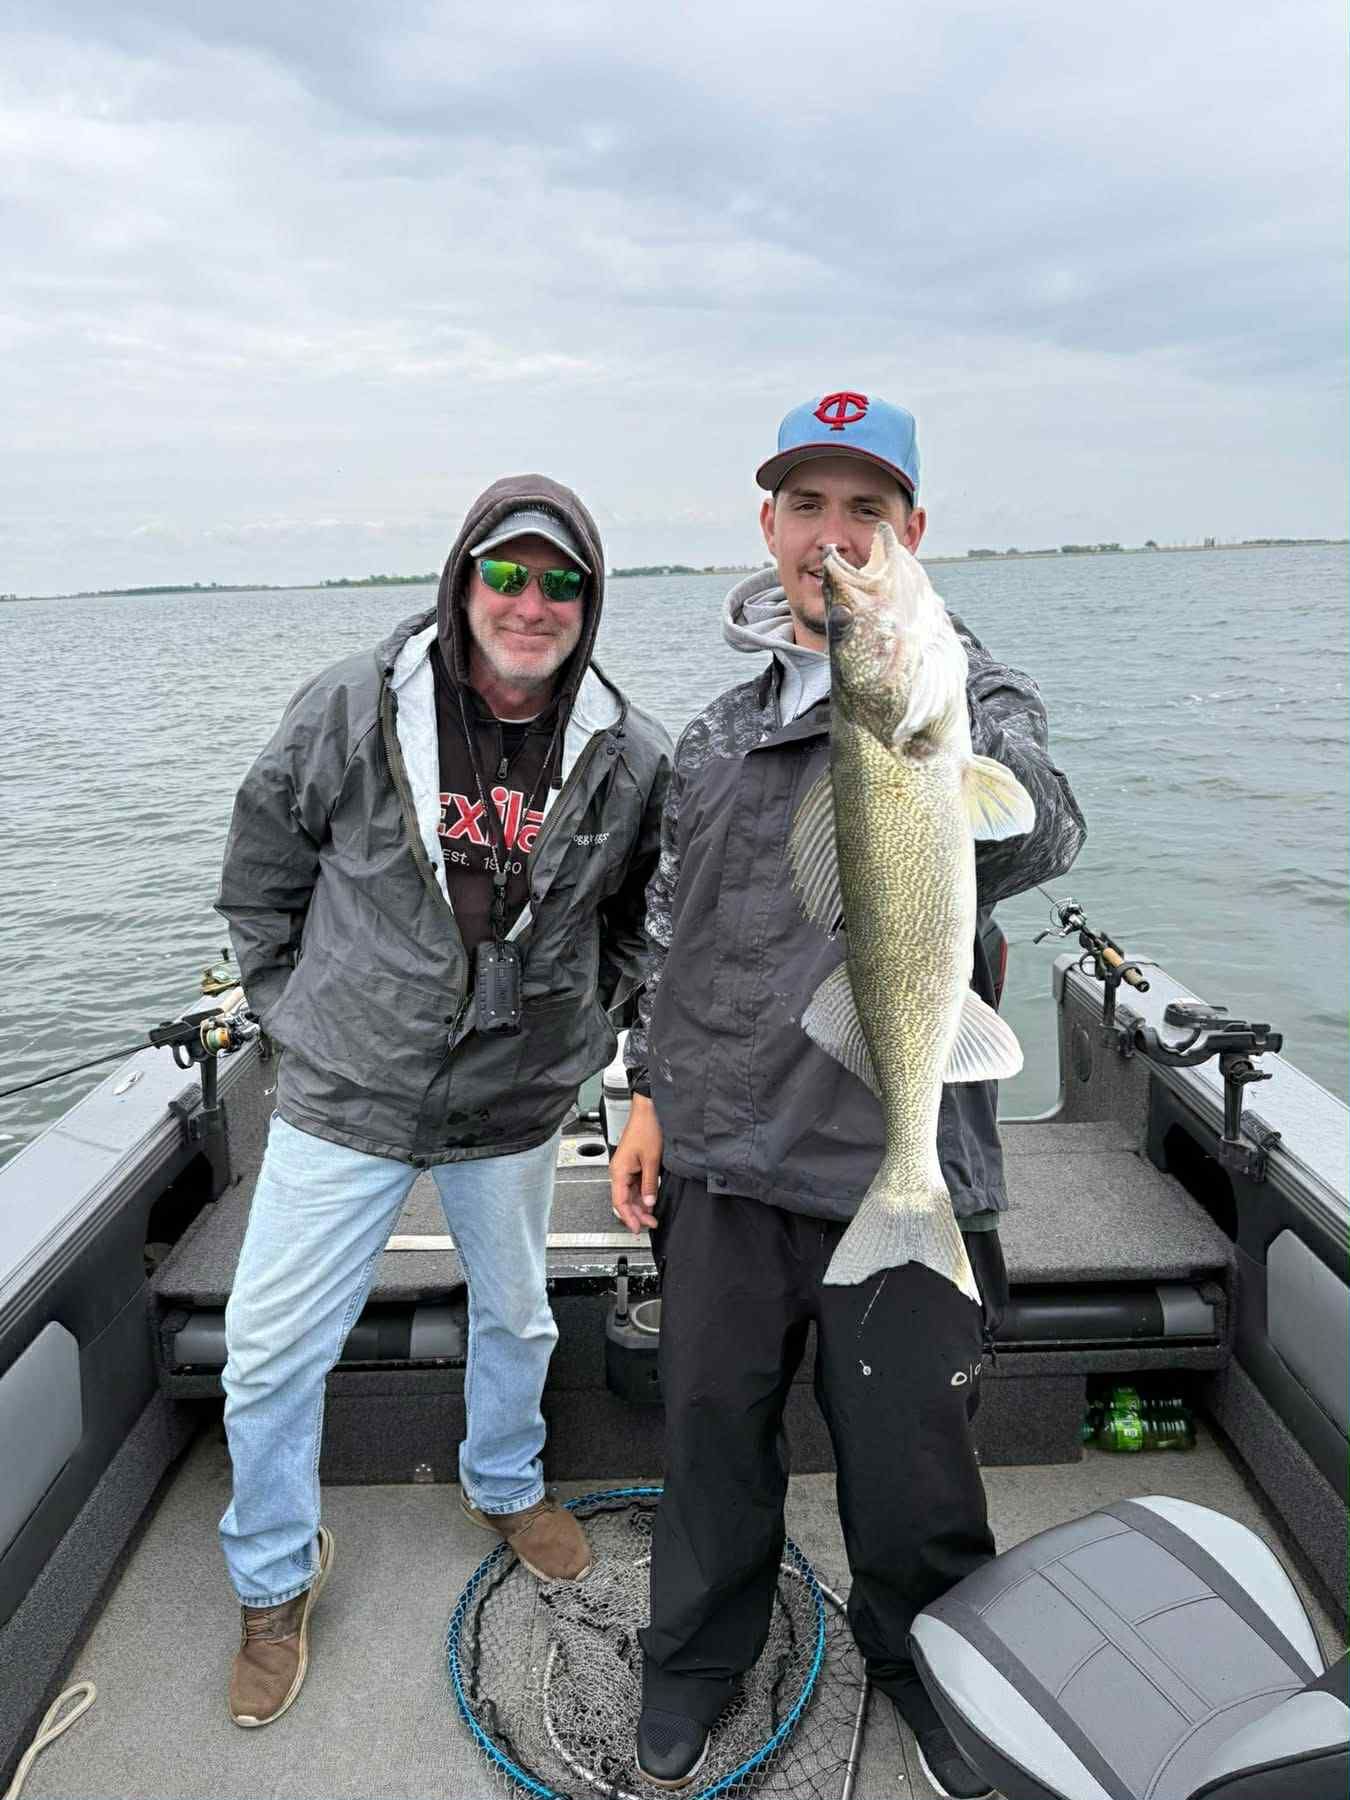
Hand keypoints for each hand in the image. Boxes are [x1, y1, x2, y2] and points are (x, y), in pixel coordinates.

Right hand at [609, 1095, 661, 1232]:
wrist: (648, 1111)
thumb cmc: (646, 1129)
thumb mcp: (652, 1160)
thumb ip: (650, 1184)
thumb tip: (649, 1202)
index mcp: (619, 1171)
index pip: (619, 1202)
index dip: (628, 1217)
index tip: (637, 1228)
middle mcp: (619, 1171)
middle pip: (624, 1200)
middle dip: (637, 1214)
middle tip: (650, 1224)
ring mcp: (626, 1168)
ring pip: (630, 1194)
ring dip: (640, 1206)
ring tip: (652, 1216)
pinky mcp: (633, 1165)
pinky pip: (635, 1185)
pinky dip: (642, 1195)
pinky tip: (651, 1201)